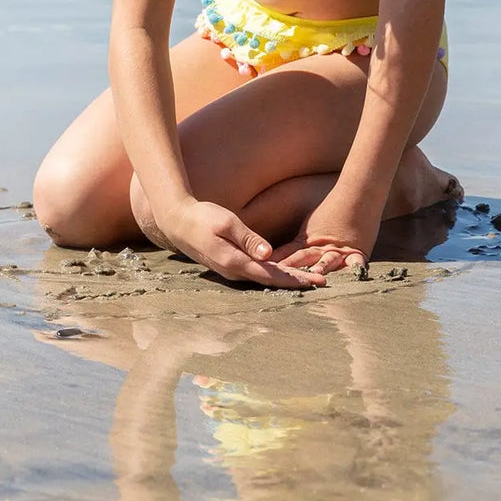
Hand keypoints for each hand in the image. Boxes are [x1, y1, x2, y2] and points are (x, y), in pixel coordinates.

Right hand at [162, 199, 326, 289]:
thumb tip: (269, 255)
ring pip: (264, 279)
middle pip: (271, 281)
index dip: (295, 279)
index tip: (316, 281)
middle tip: (323, 282)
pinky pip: (257, 274)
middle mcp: (234, 272)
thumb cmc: (202, 218)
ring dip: (286, 280)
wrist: (178, 223)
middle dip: (296, 282)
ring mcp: (232, 272)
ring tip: (310, 279)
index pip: (272, 276)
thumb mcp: (226, 222)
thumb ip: (248, 238)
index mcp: (235, 263)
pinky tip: (286, 272)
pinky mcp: (231, 266)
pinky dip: (274, 275)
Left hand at [271, 197, 378, 274]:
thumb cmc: (333, 209)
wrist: (357, 194)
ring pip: (327, 261)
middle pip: (302, 259)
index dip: (274, 262)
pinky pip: (356, 264)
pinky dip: (355, 271)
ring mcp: (338, 251)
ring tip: (312, 276)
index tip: (260, 270)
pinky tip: (353, 278)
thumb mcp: (309, 226)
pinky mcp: (357, 252)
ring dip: (319, 269)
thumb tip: (271, 255)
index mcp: (306, 242)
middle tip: (278, 279)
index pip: (286, 253)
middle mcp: (320, 248)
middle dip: (290, 270)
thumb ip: (295, 243)